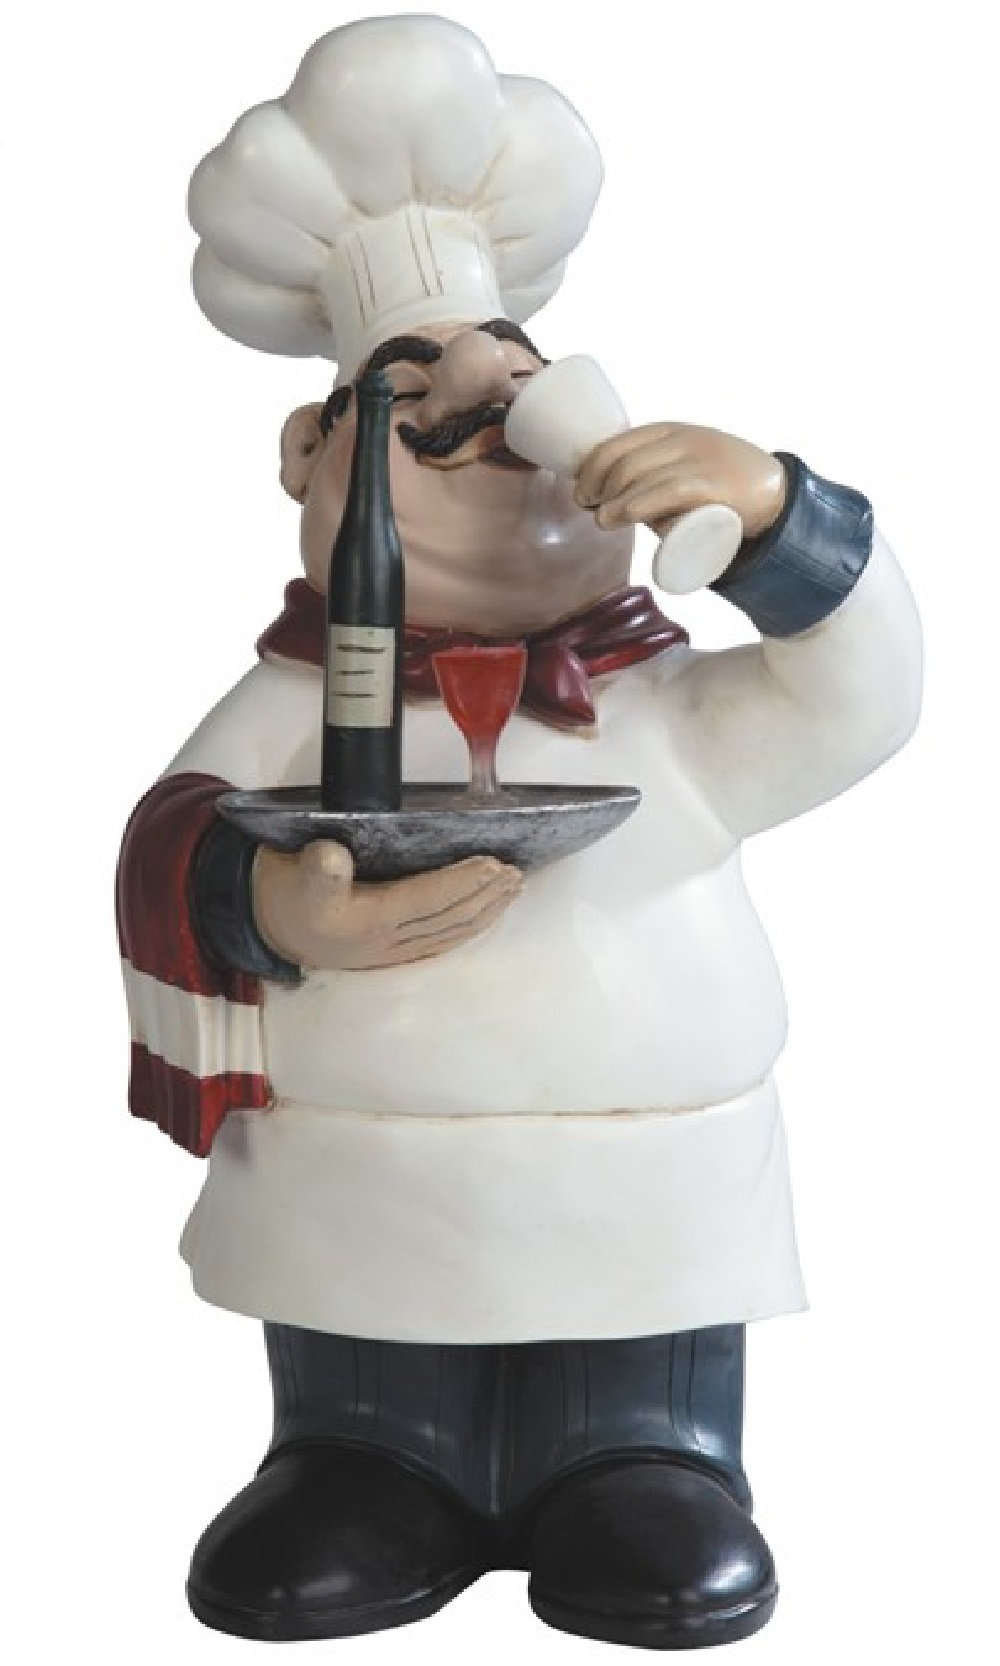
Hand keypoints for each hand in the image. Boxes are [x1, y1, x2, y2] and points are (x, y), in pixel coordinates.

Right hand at [252, 841, 521, 970]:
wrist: (272, 930)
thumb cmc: (288, 896)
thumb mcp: (296, 875)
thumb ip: (316, 868)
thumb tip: (333, 855)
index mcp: (369, 920)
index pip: (429, 899)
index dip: (463, 882)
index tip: (492, 863)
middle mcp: (388, 941)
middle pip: (449, 918)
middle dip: (486, 895)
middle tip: (516, 872)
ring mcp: (394, 951)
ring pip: (452, 932)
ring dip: (487, 912)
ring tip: (515, 888)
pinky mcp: (395, 955)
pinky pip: (443, 943)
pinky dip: (470, 928)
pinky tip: (487, 915)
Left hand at [574, 423, 785, 539]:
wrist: (775, 496)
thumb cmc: (721, 486)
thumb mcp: (686, 465)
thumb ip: (653, 475)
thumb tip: (605, 499)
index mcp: (671, 431)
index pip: (619, 441)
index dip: (592, 465)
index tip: (581, 488)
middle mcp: (683, 440)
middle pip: (624, 460)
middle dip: (597, 485)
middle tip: (590, 509)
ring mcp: (700, 461)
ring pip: (640, 476)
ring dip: (612, 501)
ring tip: (602, 520)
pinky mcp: (714, 486)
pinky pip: (668, 490)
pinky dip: (638, 503)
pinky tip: (622, 515)